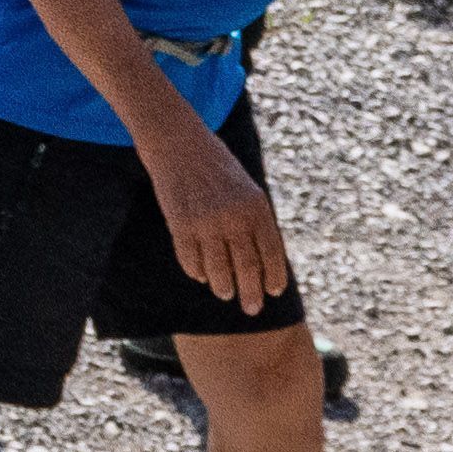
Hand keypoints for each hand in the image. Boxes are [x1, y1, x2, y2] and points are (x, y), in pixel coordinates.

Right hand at [141, 117, 293, 319]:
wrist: (178, 141)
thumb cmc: (216, 165)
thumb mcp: (246, 187)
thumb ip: (255, 219)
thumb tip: (264, 259)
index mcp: (256, 206)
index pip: (272, 253)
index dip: (274, 277)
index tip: (273, 292)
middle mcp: (234, 217)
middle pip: (248, 268)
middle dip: (251, 294)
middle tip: (252, 310)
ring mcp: (206, 223)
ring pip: (219, 271)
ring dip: (223, 288)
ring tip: (224, 293)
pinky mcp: (181, 226)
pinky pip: (191, 262)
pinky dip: (197, 273)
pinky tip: (200, 276)